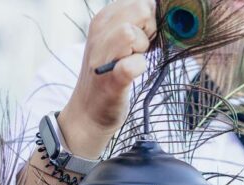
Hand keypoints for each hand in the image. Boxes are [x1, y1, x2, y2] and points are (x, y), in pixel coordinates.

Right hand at [58, 0, 157, 159]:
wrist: (87, 114)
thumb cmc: (109, 76)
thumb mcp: (116, 41)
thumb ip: (133, 23)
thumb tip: (155, 7)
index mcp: (103, 19)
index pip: (139, 1)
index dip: (149, 18)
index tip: (143, 37)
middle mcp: (99, 32)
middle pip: (140, 10)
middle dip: (149, 29)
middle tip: (141, 50)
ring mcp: (103, 56)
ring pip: (132, 33)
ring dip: (143, 49)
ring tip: (134, 62)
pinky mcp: (111, 81)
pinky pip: (131, 65)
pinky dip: (139, 68)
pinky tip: (133, 75)